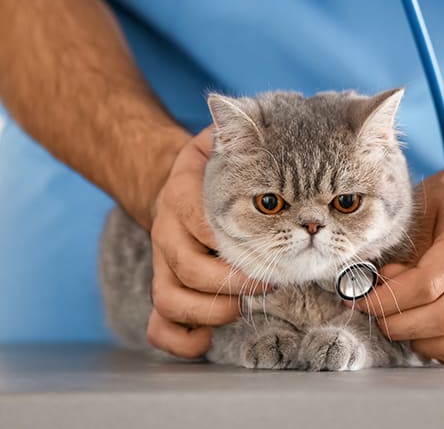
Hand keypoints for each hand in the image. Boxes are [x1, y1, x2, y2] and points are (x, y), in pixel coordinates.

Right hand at [147, 126, 266, 357]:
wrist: (176, 184)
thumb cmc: (216, 166)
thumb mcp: (223, 143)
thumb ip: (240, 133)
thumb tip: (261, 116)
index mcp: (183, 195)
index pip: (202, 223)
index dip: (236, 241)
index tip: (272, 245)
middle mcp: (167, 231)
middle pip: (189, 269)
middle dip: (234, 282)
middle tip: (271, 281)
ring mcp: (161, 263)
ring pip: (170, 299)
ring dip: (211, 311)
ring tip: (243, 307)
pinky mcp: (163, 286)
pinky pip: (158, 325)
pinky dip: (181, 341)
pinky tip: (206, 340)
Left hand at [352, 156, 443, 362]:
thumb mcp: (422, 205)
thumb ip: (402, 246)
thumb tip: (376, 286)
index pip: (428, 283)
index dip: (388, 298)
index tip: (360, 299)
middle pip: (441, 318)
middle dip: (396, 323)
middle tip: (371, 312)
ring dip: (413, 339)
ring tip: (395, 317)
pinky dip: (431, 345)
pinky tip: (416, 322)